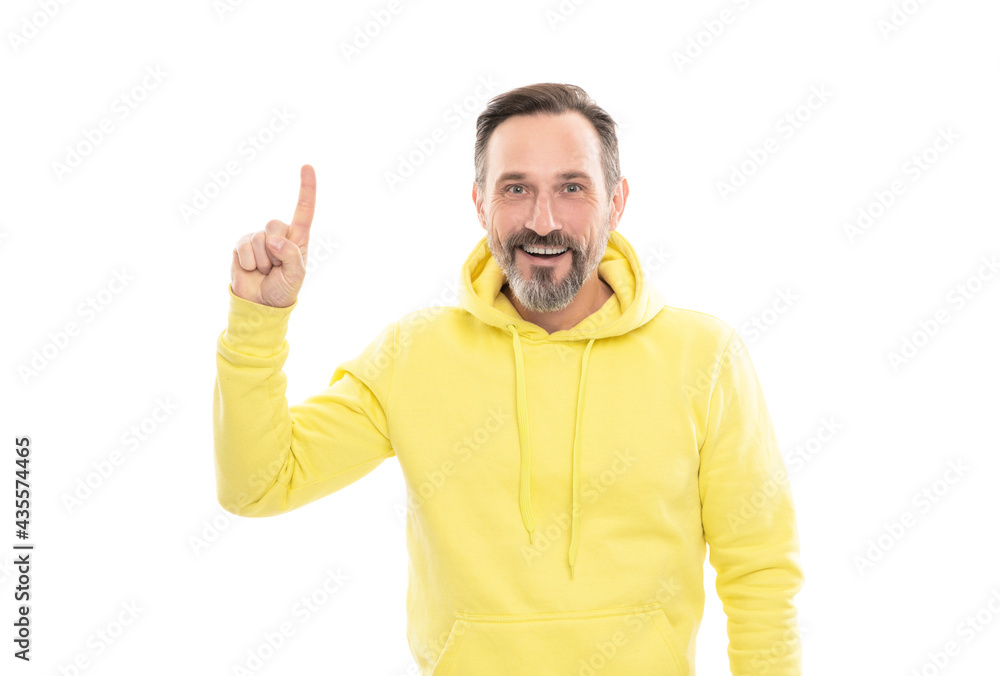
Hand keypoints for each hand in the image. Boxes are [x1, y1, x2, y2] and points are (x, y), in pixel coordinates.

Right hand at [231, 164, 315, 307]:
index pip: (303, 210)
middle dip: (276, 250)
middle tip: (276, 267)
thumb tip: (274, 240)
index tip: (307, 166)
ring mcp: (258, 238)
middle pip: (275, 225)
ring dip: (263, 261)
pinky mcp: (241, 245)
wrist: (261, 304)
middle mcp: (278, 234)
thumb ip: (291, 256)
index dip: (306, 188)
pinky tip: (251, 270)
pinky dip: (249, 263)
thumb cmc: (284, 288)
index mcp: (297, 238)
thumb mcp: (296, 275)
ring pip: (259, 239)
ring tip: (265, 271)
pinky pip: (244, 247)